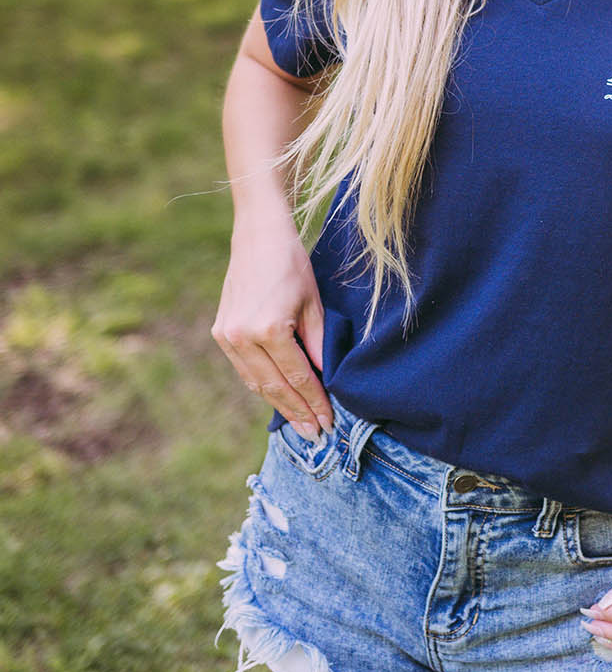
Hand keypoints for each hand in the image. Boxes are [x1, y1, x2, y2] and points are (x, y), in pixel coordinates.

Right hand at [211, 220, 331, 439]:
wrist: (258, 236)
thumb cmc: (292, 264)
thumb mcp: (314, 304)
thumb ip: (319, 345)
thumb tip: (327, 380)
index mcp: (269, 329)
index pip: (298, 377)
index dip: (315, 402)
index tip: (330, 421)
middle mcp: (243, 337)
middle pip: (274, 387)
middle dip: (298, 412)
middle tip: (316, 435)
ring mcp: (227, 336)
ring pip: (256, 383)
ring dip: (279, 405)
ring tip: (300, 423)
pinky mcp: (221, 332)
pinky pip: (244, 369)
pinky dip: (262, 385)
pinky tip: (278, 397)